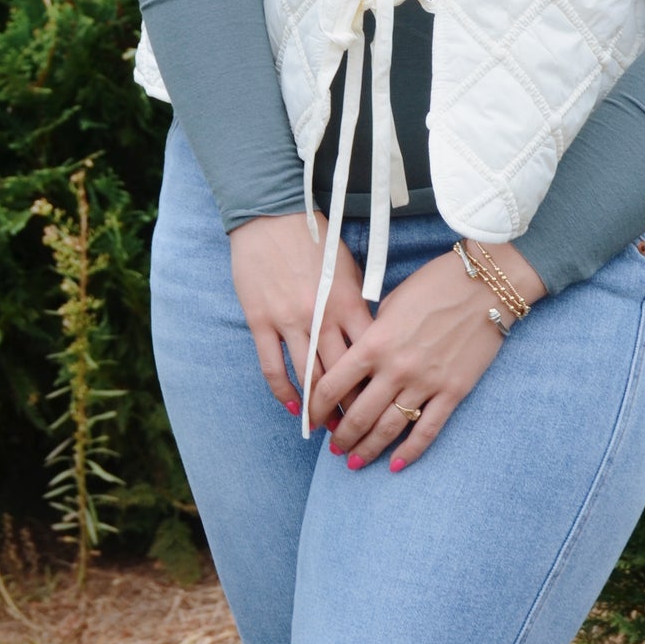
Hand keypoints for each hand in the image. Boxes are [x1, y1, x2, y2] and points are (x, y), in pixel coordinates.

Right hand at [229, 212, 373, 417]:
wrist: (271, 213)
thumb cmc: (317, 238)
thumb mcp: (350, 267)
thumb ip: (360, 304)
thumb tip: (373, 338)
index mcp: (349, 301)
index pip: (369, 356)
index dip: (376, 386)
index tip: (384, 405)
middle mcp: (321, 316)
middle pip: (341, 375)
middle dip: (351, 407)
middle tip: (358, 430)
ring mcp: (288, 320)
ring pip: (307, 377)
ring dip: (318, 408)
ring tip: (328, 429)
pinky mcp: (261, 320)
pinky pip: (273, 366)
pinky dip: (284, 392)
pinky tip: (294, 408)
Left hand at [308, 241, 545, 470]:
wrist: (485, 284)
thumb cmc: (435, 285)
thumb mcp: (391, 303)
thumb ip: (372, 334)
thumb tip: (358, 359)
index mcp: (374, 343)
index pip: (332, 386)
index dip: (316, 408)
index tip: (312, 419)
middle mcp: (395, 368)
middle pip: (357, 415)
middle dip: (341, 437)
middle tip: (334, 449)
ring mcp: (425, 383)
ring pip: (388, 429)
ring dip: (368, 449)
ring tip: (355, 462)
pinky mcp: (452, 392)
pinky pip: (427, 430)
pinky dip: (410, 452)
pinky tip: (396, 465)